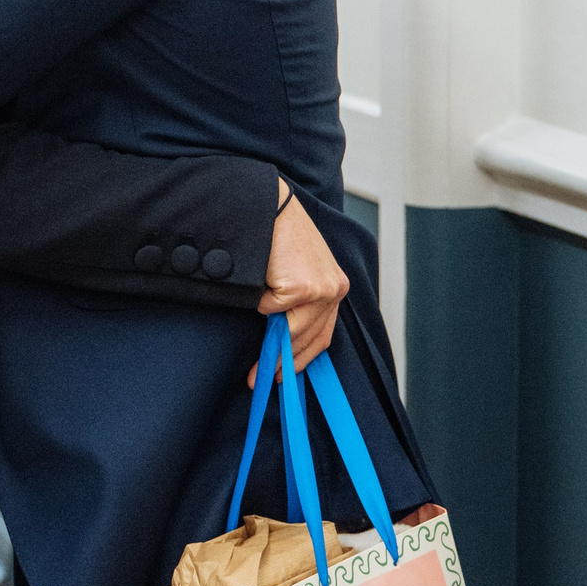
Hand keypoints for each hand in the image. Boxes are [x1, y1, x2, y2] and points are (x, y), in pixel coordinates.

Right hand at [251, 183, 349, 386]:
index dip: (301, 358)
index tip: (282, 375)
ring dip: (269, 340)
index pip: (322, 335)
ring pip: (290, 330)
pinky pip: (271, 309)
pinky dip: (258, 303)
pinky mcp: (301, 288)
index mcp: (335, 286)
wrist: (268, 206)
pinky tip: (256, 286)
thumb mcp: (294, 271)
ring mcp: (320, 289)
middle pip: (309, 339)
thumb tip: (279, 339)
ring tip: (252, 361)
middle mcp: (334, 290)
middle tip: (259, 379)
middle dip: (283, 363)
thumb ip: (295, 302)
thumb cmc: (275, 235)